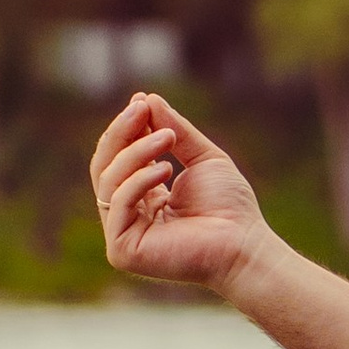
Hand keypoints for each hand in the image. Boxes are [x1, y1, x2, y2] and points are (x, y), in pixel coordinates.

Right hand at [89, 92, 269, 290]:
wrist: (244, 244)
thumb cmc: (230, 207)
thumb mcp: (201, 158)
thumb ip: (174, 130)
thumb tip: (146, 98)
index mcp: (142, 198)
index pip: (119, 159)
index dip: (126, 129)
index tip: (141, 101)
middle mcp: (127, 216)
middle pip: (104, 167)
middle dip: (121, 134)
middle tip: (141, 108)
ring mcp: (122, 234)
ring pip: (108, 181)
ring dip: (136, 152)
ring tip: (167, 138)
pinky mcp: (122, 250)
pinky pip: (117, 203)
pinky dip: (139, 181)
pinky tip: (165, 170)